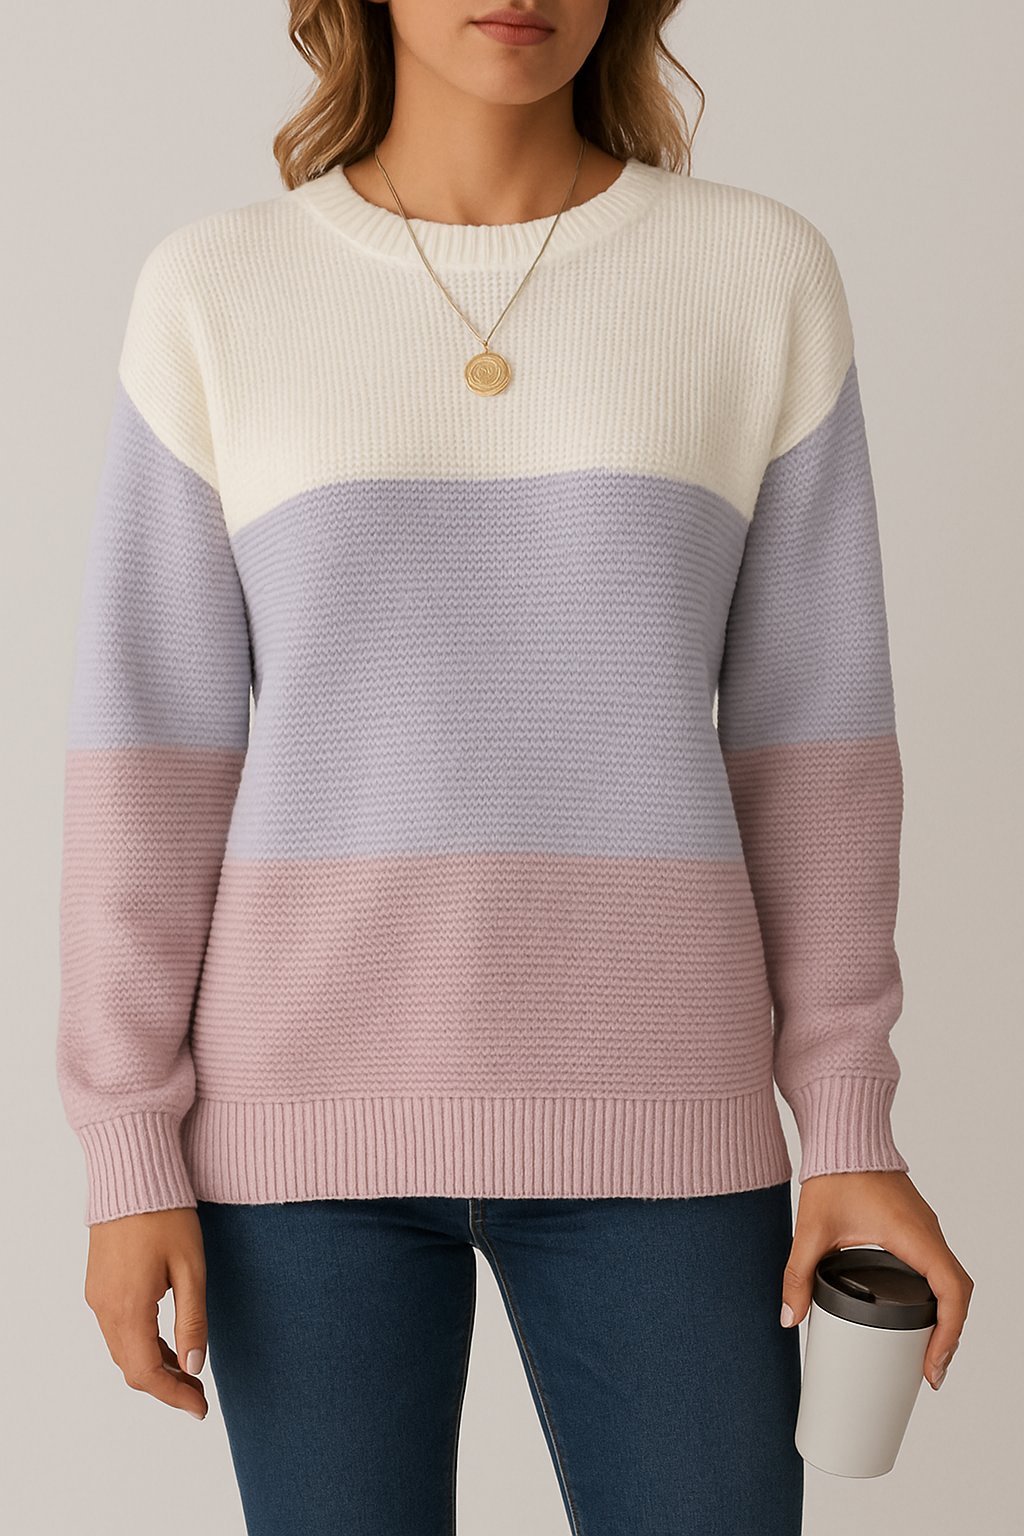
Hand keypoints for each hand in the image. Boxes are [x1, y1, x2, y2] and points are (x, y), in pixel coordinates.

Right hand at [83, 1206, 208, 1420]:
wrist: (132, 1174)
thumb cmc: (166, 1214)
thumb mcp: (191, 1268)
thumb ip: (192, 1321)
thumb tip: (193, 1367)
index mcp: (128, 1308)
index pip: (147, 1373)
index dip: (174, 1396)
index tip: (200, 1408)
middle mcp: (104, 1308)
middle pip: (131, 1368)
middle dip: (165, 1386)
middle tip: (198, 1394)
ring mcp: (97, 1296)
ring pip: (122, 1351)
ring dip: (152, 1366)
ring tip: (187, 1370)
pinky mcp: (97, 1285)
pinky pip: (116, 1329)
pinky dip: (140, 1344)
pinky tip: (166, 1340)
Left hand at [780, 1170, 972, 1389]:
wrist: (843, 1134)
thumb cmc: (835, 1173)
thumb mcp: (812, 1229)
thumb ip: (798, 1274)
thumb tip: (789, 1317)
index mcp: (914, 1236)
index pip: (952, 1291)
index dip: (949, 1333)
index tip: (933, 1365)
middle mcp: (927, 1232)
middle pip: (958, 1292)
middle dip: (949, 1334)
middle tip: (930, 1369)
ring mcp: (924, 1228)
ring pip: (951, 1278)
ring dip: (946, 1315)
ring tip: (926, 1349)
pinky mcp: (915, 1225)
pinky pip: (938, 1265)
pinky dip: (937, 1295)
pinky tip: (918, 1311)